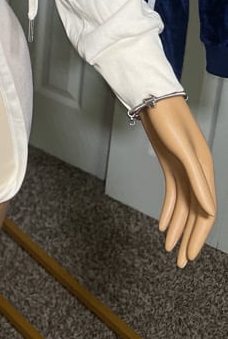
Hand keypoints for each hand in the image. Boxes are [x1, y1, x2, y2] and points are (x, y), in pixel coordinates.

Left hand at [139, 96, 216, 266]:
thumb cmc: (170, 120)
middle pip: (195, 214)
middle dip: (188, 238)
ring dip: (177, 228)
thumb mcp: (184, 151)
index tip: (190, 255)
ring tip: (169, 248)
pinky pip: (172, 194)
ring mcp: (183, 170)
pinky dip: (168, 211)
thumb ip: (198, 181)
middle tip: (180, 262)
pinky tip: (163, 226)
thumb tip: (209, 211)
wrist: (153, 99)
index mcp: (205, 172)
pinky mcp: (169, 164)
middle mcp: (197, 174)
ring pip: (182, 207)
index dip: (198, 236)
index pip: (205, 213)